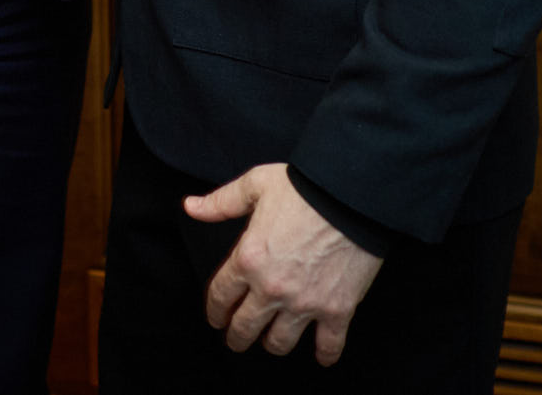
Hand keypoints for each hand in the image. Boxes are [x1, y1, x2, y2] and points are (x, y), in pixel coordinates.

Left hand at [189, 163, 383, 365]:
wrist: (351, 196)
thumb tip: (191, 206)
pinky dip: (324, 354)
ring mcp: (304, 303)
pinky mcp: (336, 309)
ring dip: (272, 343)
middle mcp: (271, 288)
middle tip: (237, 338)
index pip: (220, 297)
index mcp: (248, 259)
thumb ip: (221, 202)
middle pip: (244, 328)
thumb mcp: (256, 185)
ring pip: (279, 342)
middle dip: (237, 336)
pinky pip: (328, 345)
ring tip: (272, 340)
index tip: (217, 317)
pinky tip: (320, 355)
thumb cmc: (304, 188)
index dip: (215, 311)